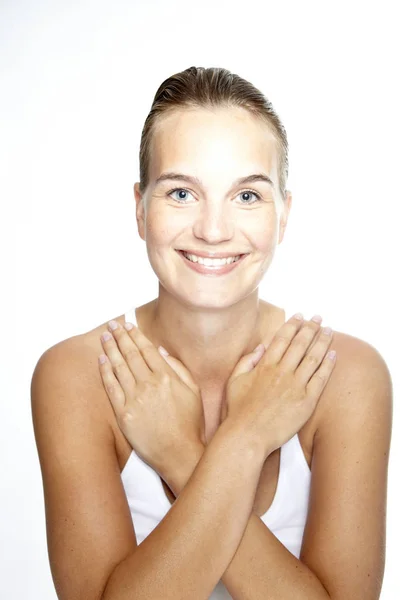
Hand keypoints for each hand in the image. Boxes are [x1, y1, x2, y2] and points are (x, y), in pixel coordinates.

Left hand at [98, 320, 205, 475]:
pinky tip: (101, 360)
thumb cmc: (190, 424)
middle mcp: (149, 384)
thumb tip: (161, 351)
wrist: (179, 453)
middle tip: (112, 324)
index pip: (147, 349)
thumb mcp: (194, 391)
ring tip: (104, 336)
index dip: (136, 335)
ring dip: (110, 349)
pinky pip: (111, 388)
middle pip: (130, 354)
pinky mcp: (123, 414)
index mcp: (167, 377)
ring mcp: (134, 399)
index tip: (129, 325)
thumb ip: (178, 368)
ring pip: (118, 367)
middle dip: (120, 336)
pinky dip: (105, 372)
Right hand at [224, 314, 335, 458]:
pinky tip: (333, 354)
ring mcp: (296, 386)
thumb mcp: (234, 381)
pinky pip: (320, 379)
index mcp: (265, 365)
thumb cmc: (238, 411)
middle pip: (300, 344)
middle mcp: (282, 372)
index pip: (282, 338)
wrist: (248, 435)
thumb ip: (246, 361)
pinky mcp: (306, 401)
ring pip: (313, 358)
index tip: (300, 316)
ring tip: (329, 330)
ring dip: (322, 341)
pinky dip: (328, 365)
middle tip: (318, 318)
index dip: (292, 325)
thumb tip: (261, 347)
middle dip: (311, 328)